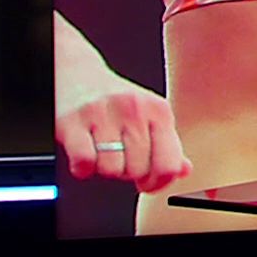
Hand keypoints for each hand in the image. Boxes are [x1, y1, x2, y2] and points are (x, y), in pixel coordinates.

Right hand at [56, 72, 191, 192]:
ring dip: (104, 169)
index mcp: (159, 111)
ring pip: (111, 170)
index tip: (146, 183)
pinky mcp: (72, 121)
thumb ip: (168, 145)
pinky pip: (84, 162)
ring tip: (101, 152)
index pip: (169, 165)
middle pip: (138, 170)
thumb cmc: (119, 101)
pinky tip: (84, 154)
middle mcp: (134, 109)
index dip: (157, 183)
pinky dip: (82, 168)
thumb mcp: (151, 116)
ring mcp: (103, 113)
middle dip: (127, 173)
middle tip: (119, 158)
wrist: (78, 73)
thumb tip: (184, 171)